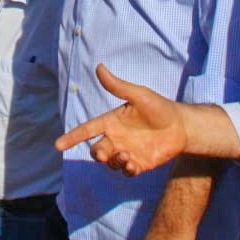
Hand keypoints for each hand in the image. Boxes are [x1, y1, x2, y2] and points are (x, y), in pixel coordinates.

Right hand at [54, 64, 188, 175]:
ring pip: (109, 162)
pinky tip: (134, 165)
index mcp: (111, 121)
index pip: (87, 129)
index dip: (72, 137)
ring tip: (126, 157)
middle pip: (96, 150)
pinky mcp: (139, 164)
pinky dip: (127, 170)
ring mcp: (127, 152)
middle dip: (96, 153)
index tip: (58, 145)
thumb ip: (118, 86)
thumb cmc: (159, 106)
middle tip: (104, 153)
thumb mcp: (138, 95)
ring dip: (113, 162)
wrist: (182, 125)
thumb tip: (99, 67)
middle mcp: (116, 138)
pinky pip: (126, 172)